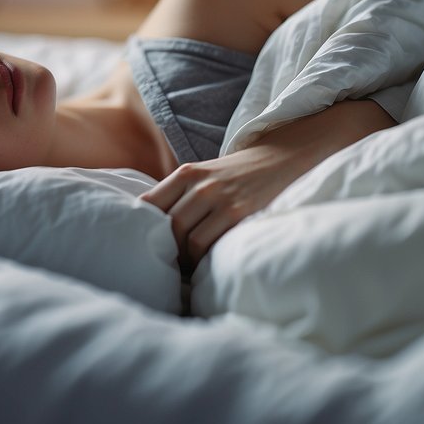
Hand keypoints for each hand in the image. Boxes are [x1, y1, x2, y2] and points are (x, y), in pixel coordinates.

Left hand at [140, 144, 314, 274]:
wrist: (280, 158)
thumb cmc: (237, 176)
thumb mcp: (204, 176)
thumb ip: (180, 196)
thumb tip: (150, 228)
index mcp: (186, 173)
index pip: (148, 204)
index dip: (143, 227)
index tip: (148, 242)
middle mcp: (199, 184)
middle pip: (167, 226)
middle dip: (167, 249)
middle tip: (174, 261)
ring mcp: (219, 198)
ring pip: (185, 239)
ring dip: (186, 258)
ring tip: (191, 264)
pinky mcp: (238, 213)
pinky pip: (208, 245)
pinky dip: (203, 259)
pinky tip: (208, 261)